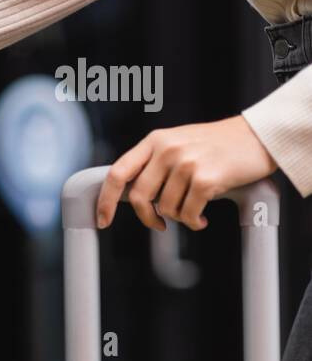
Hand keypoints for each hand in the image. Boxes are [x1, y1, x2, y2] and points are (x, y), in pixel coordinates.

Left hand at [96, 116, 276, 231]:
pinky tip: (202, 218)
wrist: (259, 136)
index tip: (102, 220)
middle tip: (159, 224)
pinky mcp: (206, 178)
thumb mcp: (178, 142)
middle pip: (140, 197)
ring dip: (178, 217)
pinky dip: (193, 222)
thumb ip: (154, 162)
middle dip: (147, 217)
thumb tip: (130, 194)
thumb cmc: (218, 144)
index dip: (105, 200)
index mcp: (154, 141)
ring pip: (166, 208)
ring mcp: (186, 163)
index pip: (117, 173)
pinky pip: (188, 214)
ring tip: (193, 210)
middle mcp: (167, 149)